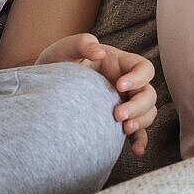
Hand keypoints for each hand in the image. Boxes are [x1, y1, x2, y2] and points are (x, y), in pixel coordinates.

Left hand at [34, 33, 158, 156]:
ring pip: (148, 113)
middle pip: (149, 94)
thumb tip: (99, 51)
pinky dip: (140, 141)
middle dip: (138, 106)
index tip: (119, 85)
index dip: (138, 77)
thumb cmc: (58, 62)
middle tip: (117, 115)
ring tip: (123, 128)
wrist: (44, 87)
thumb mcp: (66, 48)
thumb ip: (82, 43)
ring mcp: (123, 103)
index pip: (144, 68)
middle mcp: (126, 84)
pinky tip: (136, 150)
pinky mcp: (117, 122)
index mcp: (119, 64)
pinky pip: (136, 133)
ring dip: (141, 121)